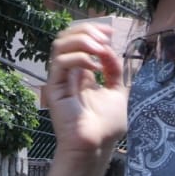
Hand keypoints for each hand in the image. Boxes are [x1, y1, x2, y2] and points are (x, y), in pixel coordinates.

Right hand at [41, 22, 128, 163]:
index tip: (111, 32)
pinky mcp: (55, 88)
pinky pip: (61, 63)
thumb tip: (109, 50)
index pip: (77, 40)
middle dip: (87, 30)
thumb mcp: (119, 90)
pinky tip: (95, 68)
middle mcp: (68, 73)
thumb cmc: (106, 125)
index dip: (93, 30)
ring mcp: (60, 80)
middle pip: (66, 37)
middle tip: (105, 38)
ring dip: (82, 40)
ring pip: (60, 45)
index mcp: (82, 72)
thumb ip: (114, 70)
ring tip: (100, 49)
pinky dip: (80, 58)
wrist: (96, 145)